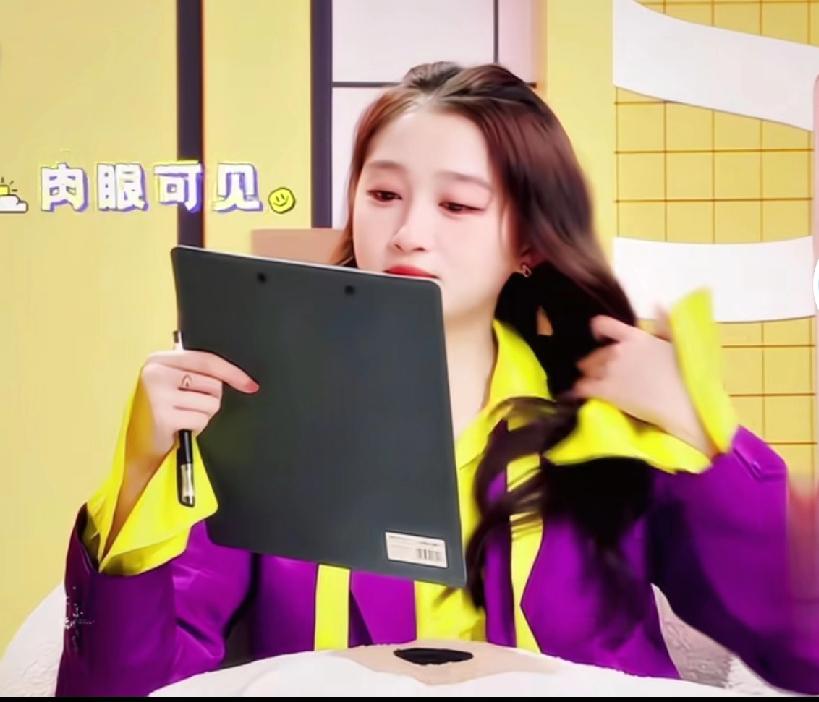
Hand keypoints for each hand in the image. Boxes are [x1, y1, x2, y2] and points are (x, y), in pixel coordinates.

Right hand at [126, 349, 258, 478]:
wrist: (137, 445)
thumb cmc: (161, 411)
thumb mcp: (172, 383)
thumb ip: (195, 372)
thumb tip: (239, 377)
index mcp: (159, 360)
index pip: (206, 360)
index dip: (233, 372)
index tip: (251, 384)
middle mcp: (156, 373)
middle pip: (213, 384)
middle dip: (211, 399)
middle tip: (190, 407)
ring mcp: (158, 395)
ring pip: (211, 403)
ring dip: (204, 415)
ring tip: (184, 417)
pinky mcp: (163, 417)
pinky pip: (201, 419)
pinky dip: (198, 427)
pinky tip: (182, 428)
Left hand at [570, 313, 715, 456]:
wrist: (684, 403)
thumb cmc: (685, 374)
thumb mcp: (675, 342)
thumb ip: (663, 323)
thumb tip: (657, 304)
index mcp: (634, 337)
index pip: (602, 324)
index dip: (597, 331)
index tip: (599, 339)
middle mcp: (618, 351)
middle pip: (593, 354)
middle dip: (594, 363)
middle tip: (599, 372)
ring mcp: (610, 371)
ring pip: (586, 371)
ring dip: (588, 376)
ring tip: (593, 384)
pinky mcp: (606, 391)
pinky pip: (582, 388)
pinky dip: (578, 391)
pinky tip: (579, 394)